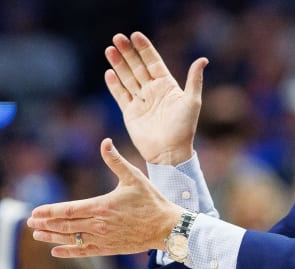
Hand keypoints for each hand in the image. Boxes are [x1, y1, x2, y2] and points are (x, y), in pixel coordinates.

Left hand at [27, 138, 183, 257]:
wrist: (166, 226)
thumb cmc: (151, 200)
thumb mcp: (134, 177)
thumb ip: (116, 161)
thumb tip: (105, 142)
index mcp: (102, 206)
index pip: (68, 210)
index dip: (50, 211)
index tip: (35, 211)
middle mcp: (98, 224)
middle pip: (65, 225)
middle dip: (46, 223)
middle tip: (31, 222)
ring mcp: (102, 238)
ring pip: (71, 239)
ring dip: (53, 237)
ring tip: (39, 234)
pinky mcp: (108, 247)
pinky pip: (83, 251)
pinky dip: (69, 251)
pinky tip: (57, 250)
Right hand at [105, 32, 207, 164]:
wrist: (170, 151)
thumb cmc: (184, 127)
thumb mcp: (192, 101)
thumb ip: (194, 80)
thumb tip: (203, 59)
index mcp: (167, 85)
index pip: (153, 62)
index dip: (145, 48)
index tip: (135, 35)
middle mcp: (153, 90)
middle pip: (137, 66)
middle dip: (128, 52)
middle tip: (118, 37)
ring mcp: (141, 101)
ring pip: (127, 77)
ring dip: (118, 64)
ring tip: (109, 49)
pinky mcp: (130, 113)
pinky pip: (121, 95)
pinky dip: (114, 84)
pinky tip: (109, 72)